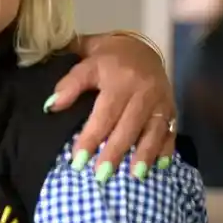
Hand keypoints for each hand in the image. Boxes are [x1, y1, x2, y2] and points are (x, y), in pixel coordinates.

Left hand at [46, 33, 174, 178]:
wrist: (141, 46)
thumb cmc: (106, 57)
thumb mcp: (85, 60)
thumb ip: (70, 83)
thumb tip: (51, 106)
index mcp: (119, 79)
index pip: (103, 114)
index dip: (90, 138)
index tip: (78, 160)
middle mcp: (142, 90)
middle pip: (128, 126)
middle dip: (114, 153)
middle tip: (101, 176)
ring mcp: (160, 100)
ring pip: (152, 130)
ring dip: (143, 154)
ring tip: (134, 176)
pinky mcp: (172, 106)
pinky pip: (171, 130)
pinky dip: (165, 149)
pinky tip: (160, 166)